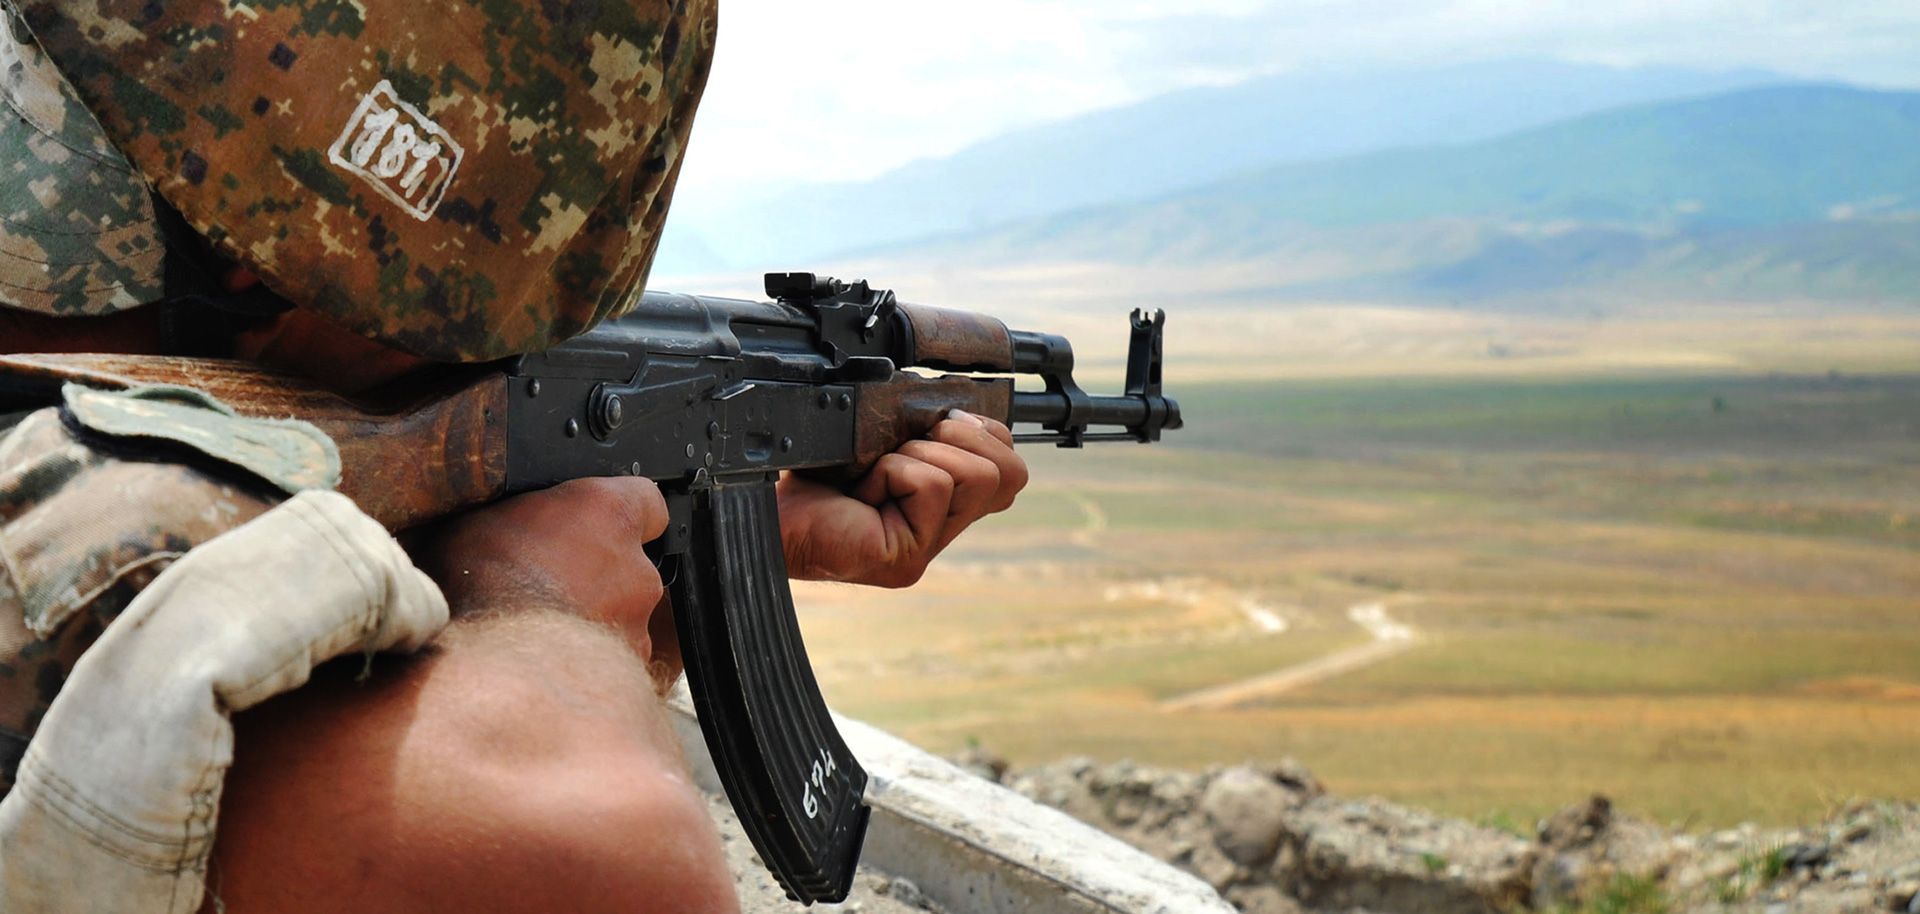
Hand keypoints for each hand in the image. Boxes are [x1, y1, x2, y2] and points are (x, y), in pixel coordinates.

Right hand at [407, 477, 681, 690]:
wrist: (491, 672)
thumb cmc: (478, 590)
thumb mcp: (475, 522)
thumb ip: (514, 516)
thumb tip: (499, 521)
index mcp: (607, 514)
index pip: (644, 500)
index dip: (616, 517)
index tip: (592, 526)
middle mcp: (637, 569)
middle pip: (631, 567)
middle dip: (597, 578)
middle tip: (545, 590)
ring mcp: (638, 627)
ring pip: (622, 620)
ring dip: (592, 624)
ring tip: (539, 637)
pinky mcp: (631, 676)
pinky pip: (613, 664)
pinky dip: (587, 667)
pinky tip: (548, 671)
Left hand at [777, 409, 1028, 587]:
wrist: (766, 503)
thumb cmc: (815, 468)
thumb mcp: (886, 438)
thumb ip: (930, 430)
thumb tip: (963, 411)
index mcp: (944, 503)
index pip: (1012, 471)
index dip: (989, 436)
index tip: (940, 423)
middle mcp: (942, 532)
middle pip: (1010, 474)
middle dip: (965, 439)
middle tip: (911, 444)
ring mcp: (926, 551)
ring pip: (976, 476)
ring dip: (922, 454)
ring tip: (879, 471)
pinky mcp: (906, 560)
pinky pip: (932, 486)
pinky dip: (894, 471)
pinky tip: (862, 491)